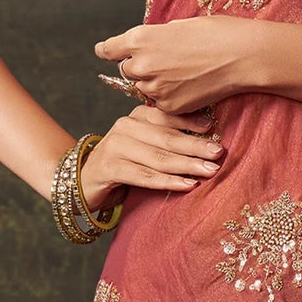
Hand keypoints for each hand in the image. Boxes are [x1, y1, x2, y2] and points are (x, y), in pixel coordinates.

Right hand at [82, 103, 224, 205]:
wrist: (82, 182)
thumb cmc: (122, 166)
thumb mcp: (143, 148)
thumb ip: (165, 141)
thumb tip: (205, 140)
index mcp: (135, 117)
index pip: (167, 116)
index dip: (191, 122)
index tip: (214, 128)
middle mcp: (125, 127)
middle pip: (166, 137)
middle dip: (195, 146)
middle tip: (219, 153)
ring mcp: (116, 147)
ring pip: (158, 157)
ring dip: (186, 164)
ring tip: (210, 171)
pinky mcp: (110, 169)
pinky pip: (144, 176)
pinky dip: (167, 181)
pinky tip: (187, 185)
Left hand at [95, 18, 264, 116]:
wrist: (238, 56)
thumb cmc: (212, 34)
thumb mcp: (175, 27)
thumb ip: (155, 39)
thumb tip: (148, 48)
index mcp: (140, 38)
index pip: (110, 49)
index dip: (107, 50)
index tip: (103, 52)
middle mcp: (142, 64)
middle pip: (128, 71)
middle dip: (139, 67)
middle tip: (160, 63)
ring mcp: (155, 88)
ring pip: (144, 88)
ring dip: (154, 83)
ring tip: (179, 74)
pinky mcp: (170, 106)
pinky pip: (161, 103)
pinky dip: (169, 97)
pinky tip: (187, 86)